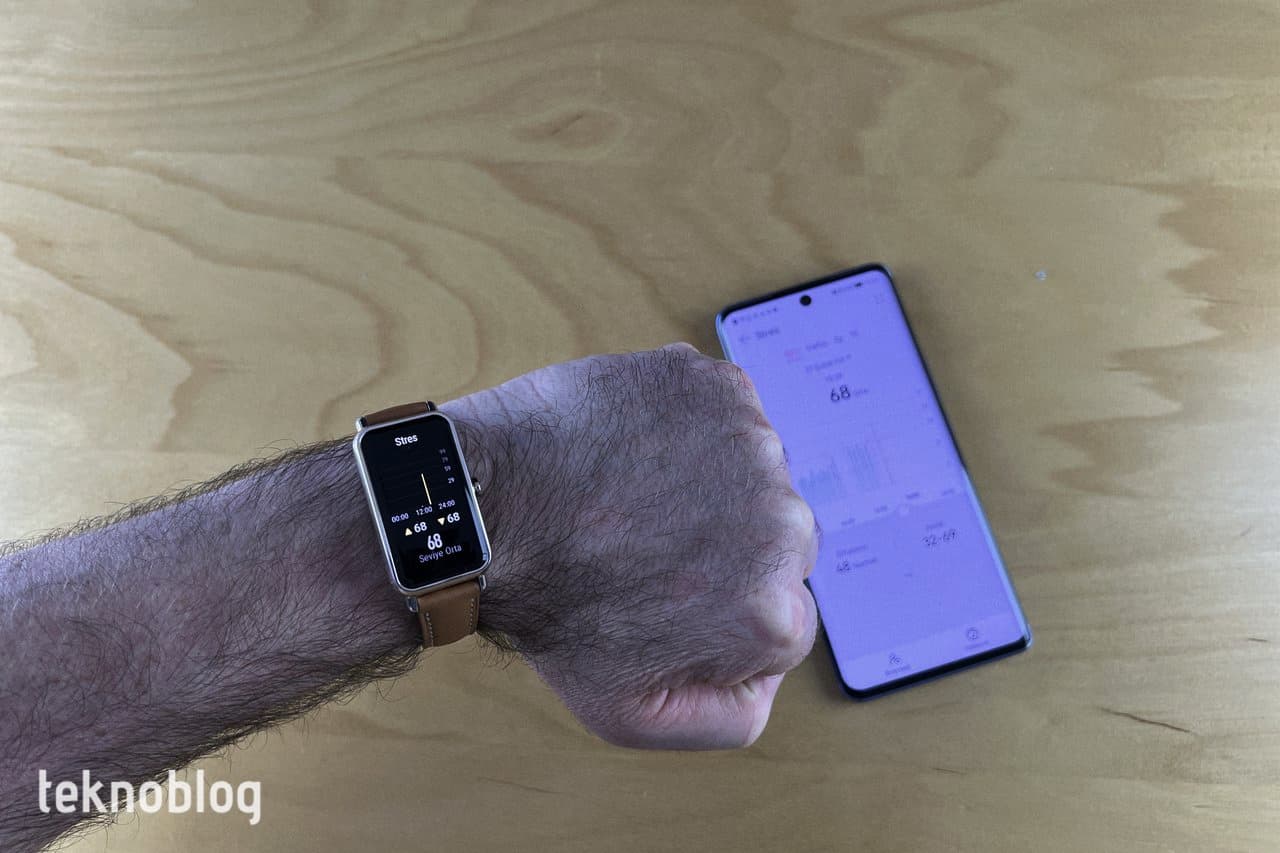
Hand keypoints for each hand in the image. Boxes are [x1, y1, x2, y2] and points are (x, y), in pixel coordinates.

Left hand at [449, 344, 818, 748]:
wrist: (487, 509)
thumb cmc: (548, 607)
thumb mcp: (633, 716)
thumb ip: (729, 718)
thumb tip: (767, 681)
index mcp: (776, 615)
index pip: (779, 615)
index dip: (719, 610)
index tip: (664, 594)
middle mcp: (786, 527)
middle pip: (775, 544)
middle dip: (723, 547)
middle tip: (646, 548)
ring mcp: (757, 447)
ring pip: (753, 476)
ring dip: (709, 484)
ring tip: (634, 497)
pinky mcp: (720, 387)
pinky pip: (725, 416)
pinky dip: (689, 430)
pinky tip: (635, 453)